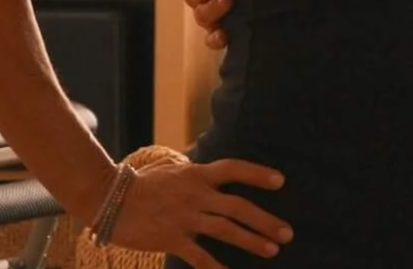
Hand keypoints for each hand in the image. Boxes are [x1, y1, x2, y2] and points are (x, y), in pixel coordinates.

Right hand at [105, 158, 292, 268]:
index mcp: (198, 174)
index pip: (234, 169)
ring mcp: (184, 218)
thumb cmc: (145, 184)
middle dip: (265, 220)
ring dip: (251, 240)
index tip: (281, 181)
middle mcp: (196, 195)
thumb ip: (200, 175)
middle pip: (238, 207)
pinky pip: (199, 256)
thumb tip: (220, 176)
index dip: (258, 173)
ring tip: (272, 249)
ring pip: (226, 229)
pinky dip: (216, 267)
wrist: (109, 199)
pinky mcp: (171, 239)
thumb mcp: (176, 170)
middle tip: (288, 233)